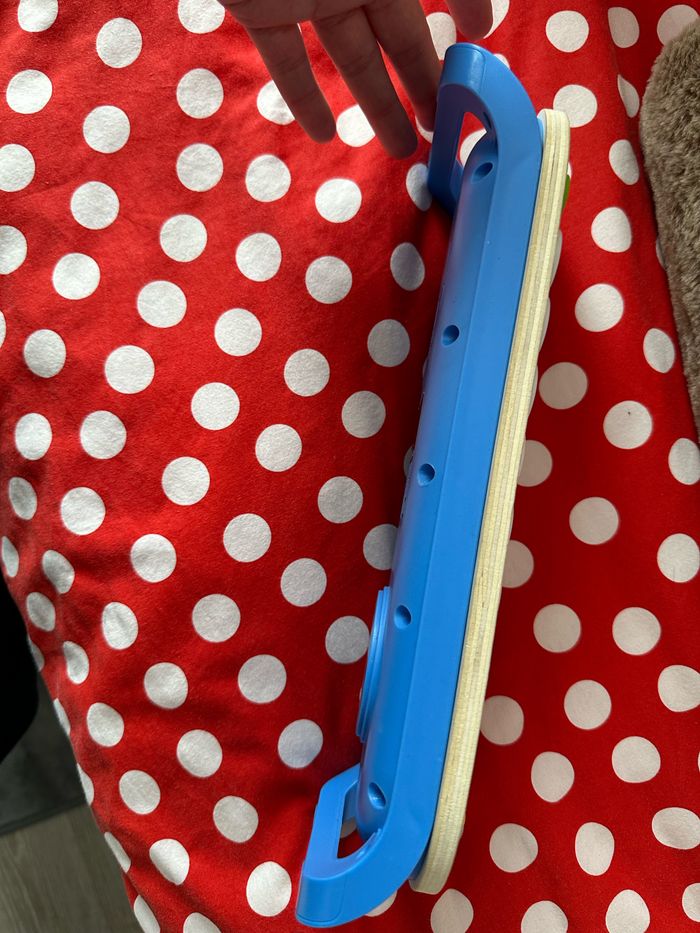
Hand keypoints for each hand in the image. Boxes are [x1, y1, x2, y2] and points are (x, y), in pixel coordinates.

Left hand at [221, 0, 492, 157]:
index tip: (479, 36)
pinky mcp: (261, 6)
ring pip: (354, 56)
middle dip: (425, 80)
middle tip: (443, 124)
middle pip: (402, 33)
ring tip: (399, 148)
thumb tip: (480, 10)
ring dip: (378, 105)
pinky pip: (288, 58)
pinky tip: (324, 133)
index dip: (468, 2)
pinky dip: (304, 96)